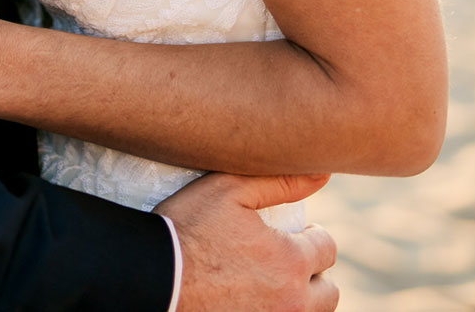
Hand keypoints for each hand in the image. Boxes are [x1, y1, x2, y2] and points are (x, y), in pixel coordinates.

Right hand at [158, 172, 338, 311]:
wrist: (146, 281)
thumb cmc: (185, 231)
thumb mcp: (229, 191)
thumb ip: (282, 181)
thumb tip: (324, 174)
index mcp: (291, 261)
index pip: (327, 248)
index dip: (311, 238)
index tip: (295, 236)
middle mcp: (290, 302)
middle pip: (328, 293)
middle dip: (313, 276)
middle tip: (287, 264)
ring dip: (301, 301)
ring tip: (275, 287)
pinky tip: (254, 303)